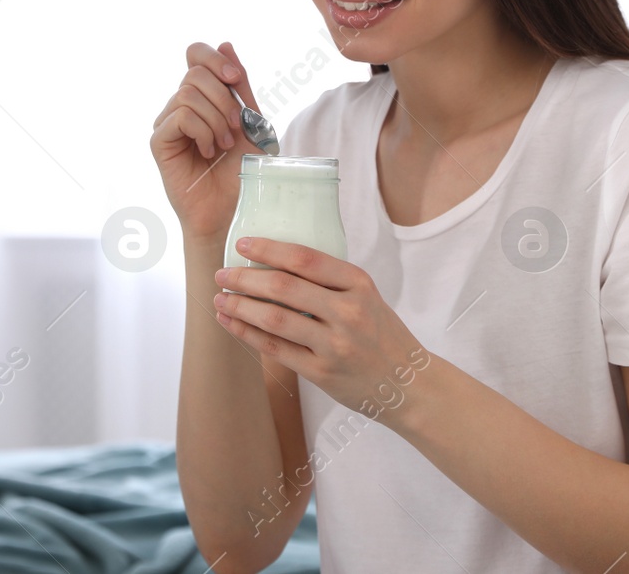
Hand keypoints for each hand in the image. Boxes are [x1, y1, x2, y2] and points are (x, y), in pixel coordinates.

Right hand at [150, 41, 266, 241]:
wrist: (233, 206)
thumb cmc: (242, 168)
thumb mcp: (250, 121)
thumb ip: (239, 85)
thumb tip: (226, 43)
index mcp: (202, 95)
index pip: (195, 54)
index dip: (214, 58)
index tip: (235, 79)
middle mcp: (180, 104)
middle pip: (194, 73)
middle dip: (223, 98)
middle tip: (236, 127)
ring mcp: (167, 122)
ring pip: (187, 94)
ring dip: (216, 119)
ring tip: (224, 145)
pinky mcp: (158, 141)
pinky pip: (180, 117)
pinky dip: (202, 131)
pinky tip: (209, 151)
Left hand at [213, 237, 433, 419]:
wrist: (408, 384)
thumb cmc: (382, 335)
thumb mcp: (367, 297)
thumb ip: (330, 282)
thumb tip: (275, 262)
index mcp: (358, 284)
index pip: (306, 259)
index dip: (269, 249)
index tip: (243, 244)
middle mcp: (347, 312)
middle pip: (284, 288)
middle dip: (245, 278)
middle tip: (222, 273)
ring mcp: (334, 345)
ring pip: (274, 319)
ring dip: (240, 306)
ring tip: (220, 298)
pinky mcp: (322, 373)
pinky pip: (275, 349)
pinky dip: (248, 334)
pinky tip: (231, 323)